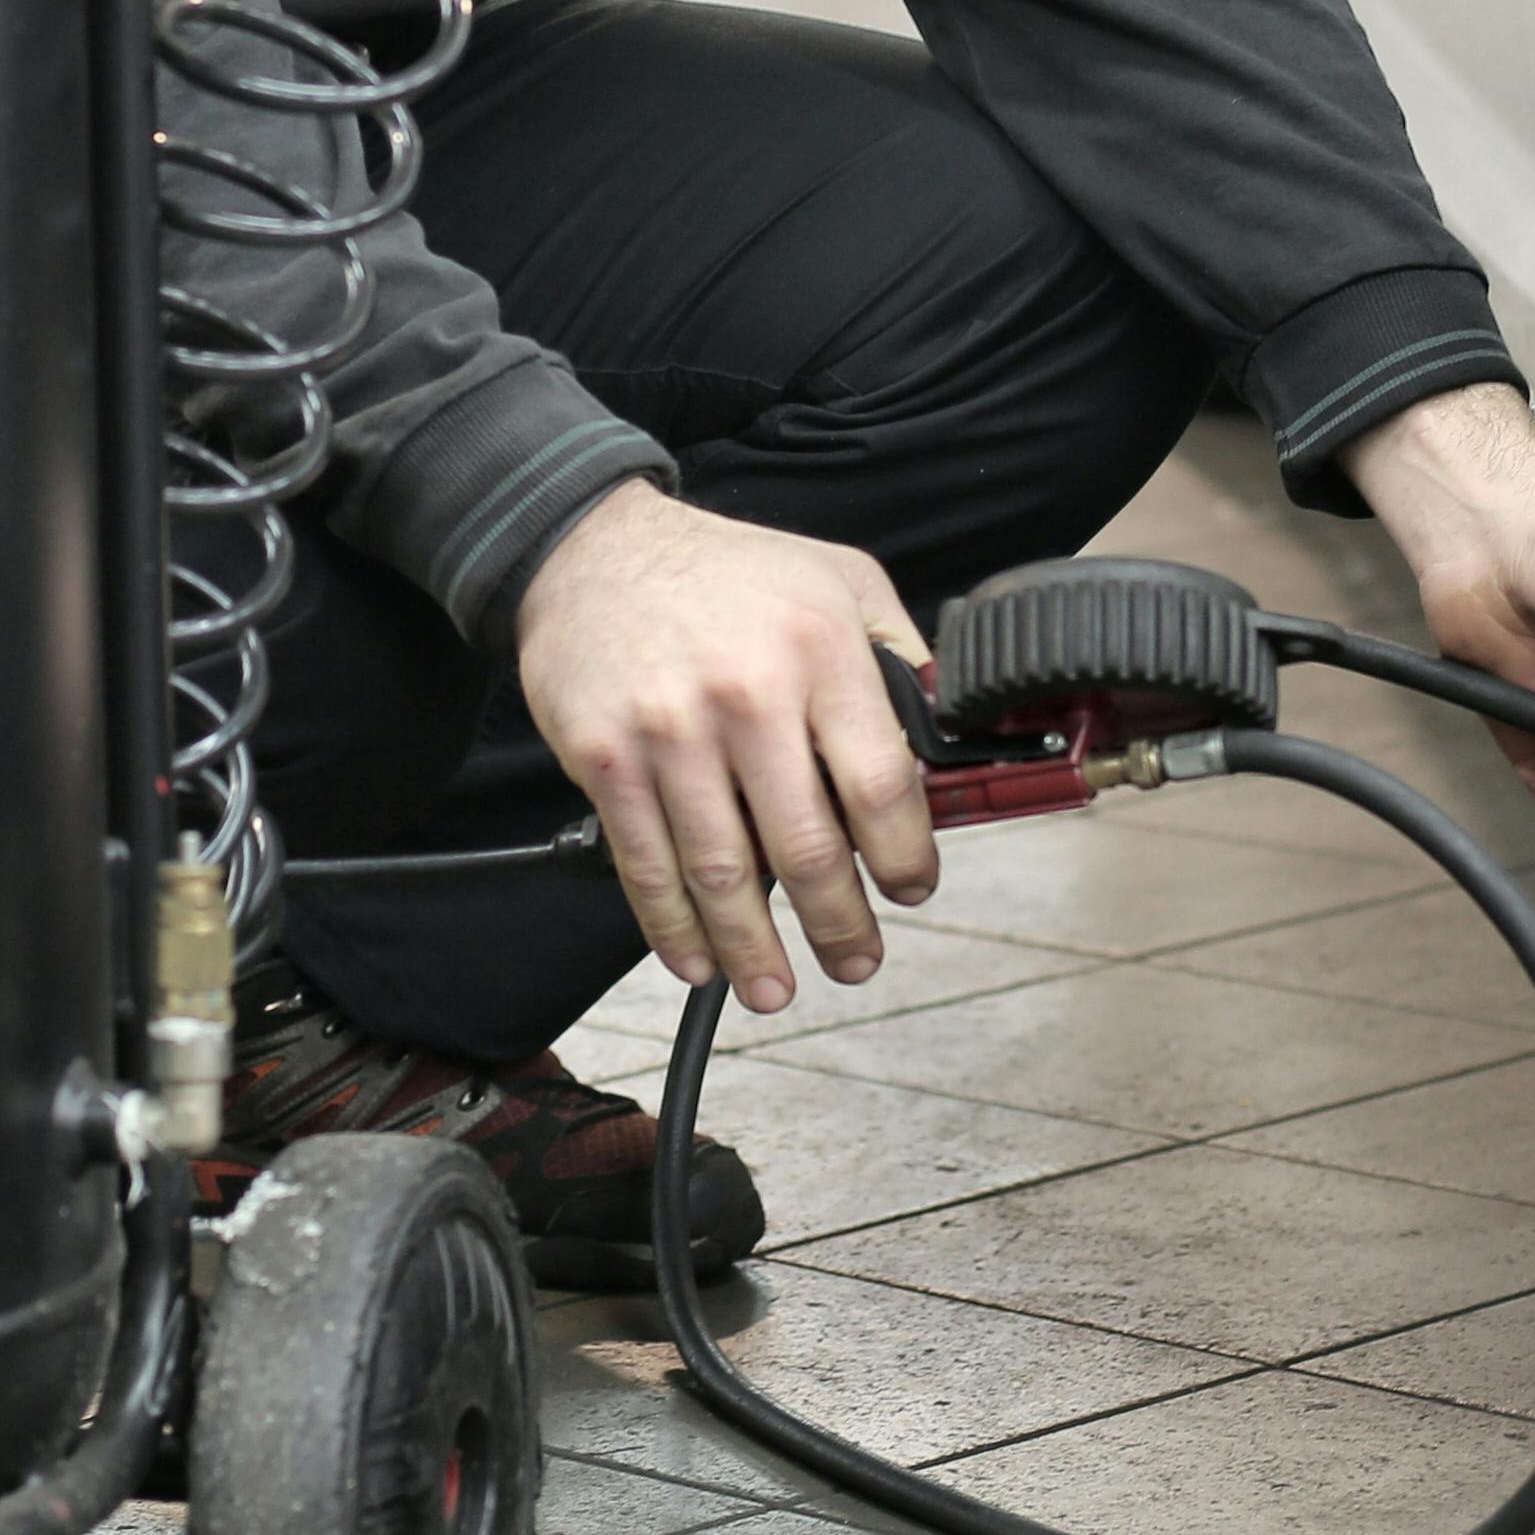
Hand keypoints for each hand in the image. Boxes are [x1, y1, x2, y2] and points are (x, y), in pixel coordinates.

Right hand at [512, 480, 939, 1012]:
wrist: (590, 547)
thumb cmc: (727, 570)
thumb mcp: (840, 578)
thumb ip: (898, 654)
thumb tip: (944, 735)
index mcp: (820, 651)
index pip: (880, 785)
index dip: (904, 856)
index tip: (911, 888)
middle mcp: (748, 694)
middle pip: (807, 847)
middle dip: (838, 924)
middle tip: (856, 962)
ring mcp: (670, 731)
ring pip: (724, 871)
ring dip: (753, 947)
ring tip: (776, 988)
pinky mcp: (605, 758)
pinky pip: (647, 863)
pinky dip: (672, 926)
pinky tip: (697, 959)